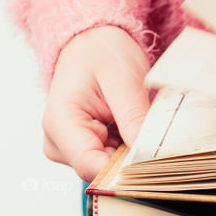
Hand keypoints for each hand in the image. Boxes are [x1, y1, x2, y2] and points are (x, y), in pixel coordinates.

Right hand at [42, 25, 151, 182]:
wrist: (91, 44)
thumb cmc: (101, 53)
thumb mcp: (123, 78)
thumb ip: (133, 117)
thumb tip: (147, 155)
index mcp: (60, 123)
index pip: (91, 166)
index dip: (125, 171)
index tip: (156, 162)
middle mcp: (58, 143)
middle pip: (102, 172)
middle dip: (133, 159)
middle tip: (157, 133)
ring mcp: (70, 149)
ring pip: (111, 169)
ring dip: (133, 152)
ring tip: (142, 122)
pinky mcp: (84, 149)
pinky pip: (113, 161)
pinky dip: (130, 148)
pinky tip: (135, 127)